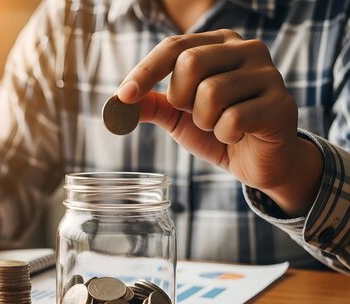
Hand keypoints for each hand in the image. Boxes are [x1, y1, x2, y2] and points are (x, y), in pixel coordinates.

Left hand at [117, 29, 321, 215]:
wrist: (259, 161)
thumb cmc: (218, 130)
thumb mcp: (177, 117)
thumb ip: (152, 104)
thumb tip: (119, 101)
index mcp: (219, 44)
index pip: (174, 46)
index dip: (145, 71)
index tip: (124, 95)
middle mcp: (247, 49)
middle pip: (190, 62)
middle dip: (181, 98)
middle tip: (194, 114)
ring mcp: (268, 74)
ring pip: (211, 92)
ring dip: (205, 121)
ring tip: (219, 126)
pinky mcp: (281, 104)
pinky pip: (233, 119)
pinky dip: (225, 135)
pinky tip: (238, 136)